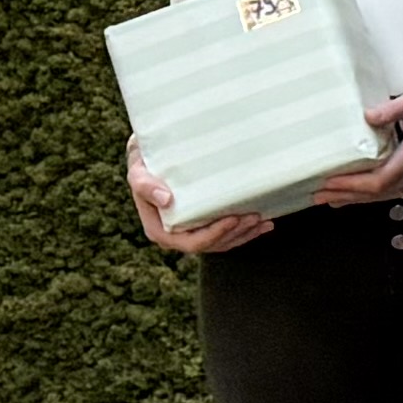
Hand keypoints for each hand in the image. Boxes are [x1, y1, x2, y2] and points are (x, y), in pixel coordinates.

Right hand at [127, 134, 267, 256]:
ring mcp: (191, 234)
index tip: (233, 218)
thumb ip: (144, 184)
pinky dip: (247, 231)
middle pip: (212, 245)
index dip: (214, 234)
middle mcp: (176, 237)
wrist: (150, 157)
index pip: (191, 242)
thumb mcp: (137, 169)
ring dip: (245, 234)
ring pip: (223, 243)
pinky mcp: (204, 226)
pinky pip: (228, 235)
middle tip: (255, 216)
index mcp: (160, 231)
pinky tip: (264, 223)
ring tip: (262, 219)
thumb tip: (166, 200)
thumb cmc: (144, 163)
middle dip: (236, 233)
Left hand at [309, 106, 402, 206]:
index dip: (352, 184)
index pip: (379, 179)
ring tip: (329, 198)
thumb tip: (369, 116)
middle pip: (376, 193)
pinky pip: (388, 190)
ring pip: (381, 195)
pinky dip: (368, 193)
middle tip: (319, 194)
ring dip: (354, 197)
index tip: (330, 182)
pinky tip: (353, 194)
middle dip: (346, 195)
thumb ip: (391, 110)